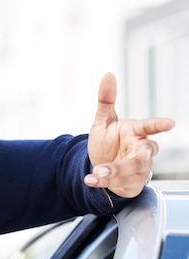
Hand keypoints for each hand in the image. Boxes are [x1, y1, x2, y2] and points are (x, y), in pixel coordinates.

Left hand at [84, 72, 174, 196]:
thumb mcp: (103, 121)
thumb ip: (106, 100)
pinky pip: (118, 184)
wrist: (101, 167)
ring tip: (97, 172)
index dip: (158, 125)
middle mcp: (140, 150)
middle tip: (140, 155)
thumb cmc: (107, 142)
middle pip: (144, 153)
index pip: (149, 126)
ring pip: (132, 170)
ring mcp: (138, 169)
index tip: (170, 122)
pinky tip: (88, 180)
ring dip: (115, 171)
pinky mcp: (130, 184)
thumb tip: (108, 74)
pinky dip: (102, 184)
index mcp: (136, 132)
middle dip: (141, 156)